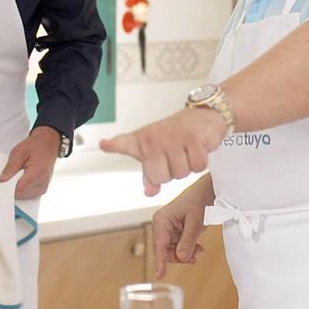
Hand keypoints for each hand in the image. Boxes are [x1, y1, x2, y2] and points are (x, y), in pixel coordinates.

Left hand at [0, 127, 60, 199]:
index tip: (2, 184)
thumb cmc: (36, 146)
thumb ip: (10, 167)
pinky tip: (23, 179)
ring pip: (25, 196)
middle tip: (11, 175)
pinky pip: (30, 195)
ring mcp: (44, 187)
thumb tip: (2, 180)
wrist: (48, 143)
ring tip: (19, 175)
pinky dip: (24, 189)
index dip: (8, 188)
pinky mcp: (43, 189)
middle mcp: (42, 182)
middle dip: (13, 188)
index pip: (19, 190)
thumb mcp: (19, 152)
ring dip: (19, 188)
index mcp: (37, 173)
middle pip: (21, 194)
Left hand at [99, 108, 225, 195]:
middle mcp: (155, 138)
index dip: (114, 145)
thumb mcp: (159, 154)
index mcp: (142, 140)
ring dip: (188, 166)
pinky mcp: (192, 138)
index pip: (125, 143)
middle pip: (161, 177)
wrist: (204, 116)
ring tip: (188, 150)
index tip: (104, 144)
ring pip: (181, 174)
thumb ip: (151, 174)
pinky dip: (201, 162)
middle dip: (172, 173)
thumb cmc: (178, 136)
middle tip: (177, 156)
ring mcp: (173, 137)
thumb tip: (149, 192)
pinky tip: (199, 147)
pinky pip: (197, 166)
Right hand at [152, 176, 214, 278]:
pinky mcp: (173, 231)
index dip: (160, 261)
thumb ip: (188, 240)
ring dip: (185, 254)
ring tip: (199, 250)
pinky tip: (197, 248)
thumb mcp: (195, 222)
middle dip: (179, 257)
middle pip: (165, 251)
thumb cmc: (200, 200)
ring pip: (172, 251)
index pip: (159, 245)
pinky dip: (187, 249)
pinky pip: (177, 247)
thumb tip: (181, 258)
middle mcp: (161, 225)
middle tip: (195, 257)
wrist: (207, 191)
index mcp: (161, 220)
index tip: (159, 275)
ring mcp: (166, 228)